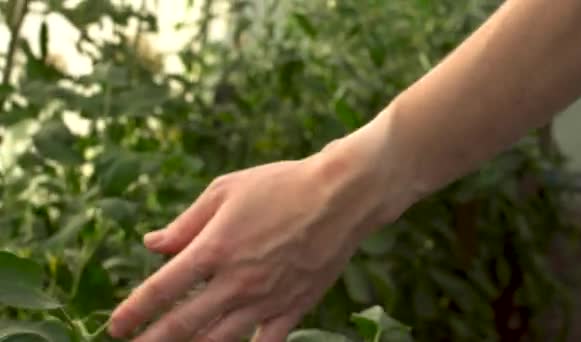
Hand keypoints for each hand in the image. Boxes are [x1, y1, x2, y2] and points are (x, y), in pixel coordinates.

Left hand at [108, 138, 397, 341]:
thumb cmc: (281, 185)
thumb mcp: (226, 191)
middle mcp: (236, 281)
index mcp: (214, 248)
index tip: (116, 326)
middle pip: (182, 324)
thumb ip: (186, 223)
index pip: (161, 289)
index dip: (133, 312)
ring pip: (219, 341)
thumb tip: (152, 244)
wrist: (340, 197)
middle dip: (152, 341)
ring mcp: (266, 299)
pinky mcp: (293, 308)